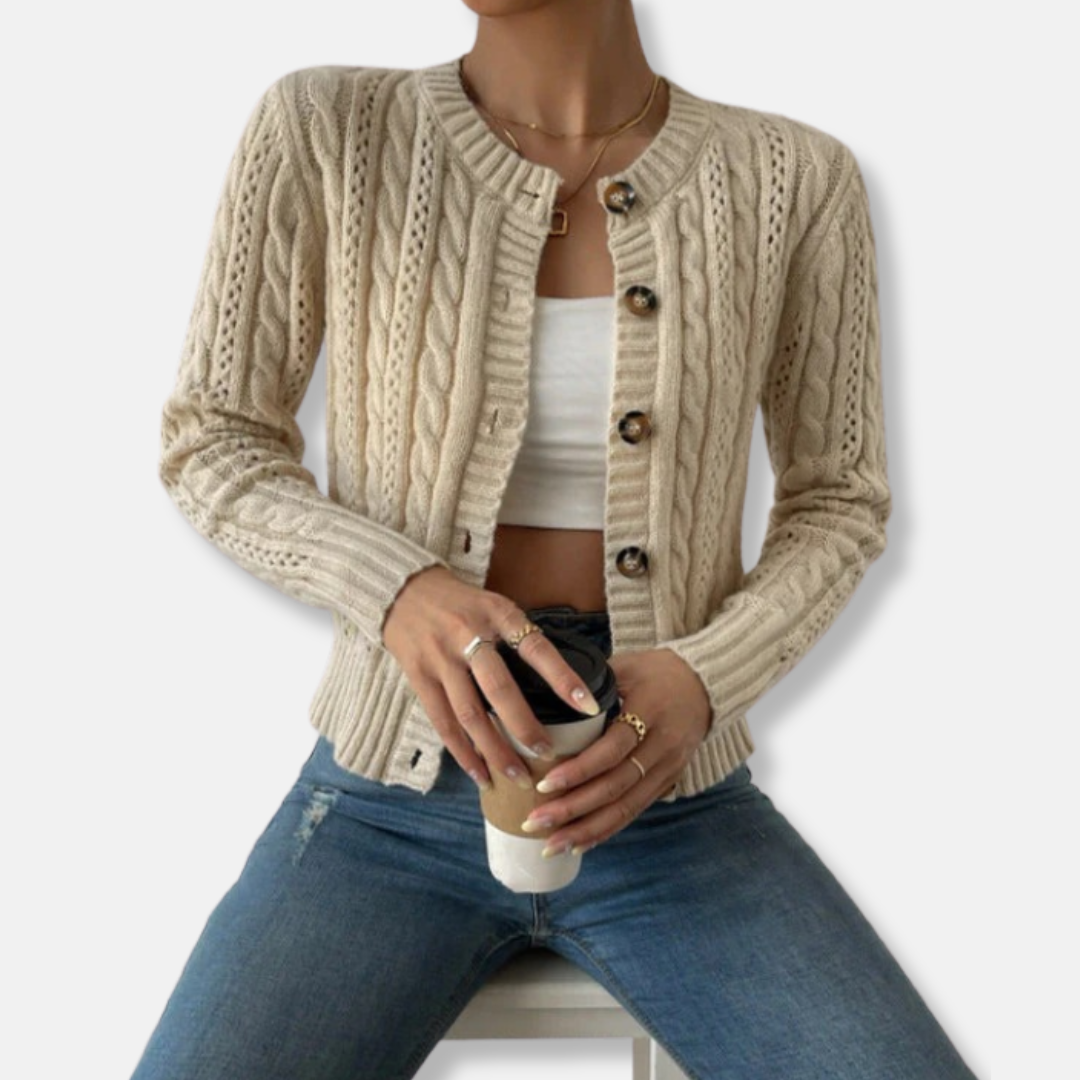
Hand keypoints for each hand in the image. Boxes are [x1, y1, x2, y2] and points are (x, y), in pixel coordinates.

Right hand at [382, 566, 602, 790]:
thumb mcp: (496, 605)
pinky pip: (443, 722)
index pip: (537, 649)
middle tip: (548, 754)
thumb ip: (520, 637)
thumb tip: (562, 682)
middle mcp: (468, 635)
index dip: (563, 679)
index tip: (588, 706)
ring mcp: (441, 658)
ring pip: (470, 714)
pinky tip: (480, 773)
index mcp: (498, 614)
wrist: (404, 591)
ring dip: (495, 750)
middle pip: (499, 689)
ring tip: (517, 776)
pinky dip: (462, 752)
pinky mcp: (419, 677)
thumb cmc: (463, 604)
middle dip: (525, 727)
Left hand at [520, 648, 711, 856]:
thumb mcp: (626, 666)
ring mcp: (668, 768)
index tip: (544, 783)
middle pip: (616, 786)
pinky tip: (579, 843)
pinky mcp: (668, 782)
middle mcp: (663, 745)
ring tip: (551, 845)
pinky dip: (607, 830)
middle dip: (573, 808)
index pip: (613, 748)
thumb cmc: (656, 671)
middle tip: (534, 822)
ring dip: (586, 829)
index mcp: (650, 711)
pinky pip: (635, 811)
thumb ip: (589, 684)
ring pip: (626, 807)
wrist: (705, 683)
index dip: (580, 770)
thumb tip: (540, 696)